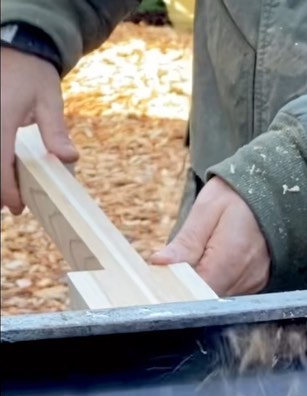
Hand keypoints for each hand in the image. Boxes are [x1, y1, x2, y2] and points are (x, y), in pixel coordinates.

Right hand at [1, 47, 77, 212]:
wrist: (15, 45)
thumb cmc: (33, 72)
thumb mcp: (49, 99)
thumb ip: (56, 131)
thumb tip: (69, 158)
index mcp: (0, 118)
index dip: (6, 190)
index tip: (17, 207)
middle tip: (11, 205)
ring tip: (6, 191)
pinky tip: (5, 169)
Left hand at [152, 177, 270, 295]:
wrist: (275, 195)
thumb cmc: (239, 197)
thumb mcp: (207, 209)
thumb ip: (186, 241)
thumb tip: (161, 263)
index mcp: (232, 258)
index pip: (196, 291)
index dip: (176, 287)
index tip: (163, 274)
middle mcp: (246, 278)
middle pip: (205, 297)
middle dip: (187, 285)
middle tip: (177, 263)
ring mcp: (252, 284)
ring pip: (215, 296)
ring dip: (201, 284)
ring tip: (199, 257)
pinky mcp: (254, 286)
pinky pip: (227, 291)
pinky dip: (215, 281)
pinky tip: (213, 262)